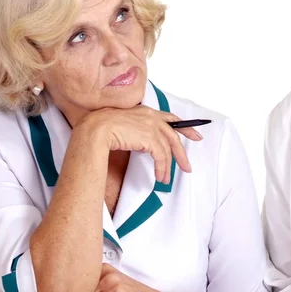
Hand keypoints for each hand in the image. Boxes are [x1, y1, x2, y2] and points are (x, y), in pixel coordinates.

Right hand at [78, 105, 202, 183]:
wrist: (95, 130)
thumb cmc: (102, 129)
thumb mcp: (125, 126)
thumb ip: (139, 131)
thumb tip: (146, 145)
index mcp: (146, 112)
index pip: (171, 119)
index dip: (185, 127)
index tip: (195, 135)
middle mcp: (151, 117)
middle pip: (174, 135)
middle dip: (182, 153)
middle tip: (187, 166)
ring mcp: (152, 126)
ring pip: (168, 148)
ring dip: (168, 167)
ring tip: (165, 179)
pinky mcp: (150, 137)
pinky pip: (161, 156)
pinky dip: (162, 168)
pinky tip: (159, 176)